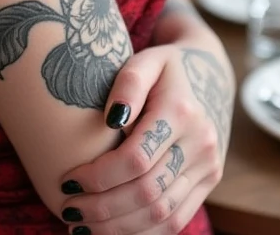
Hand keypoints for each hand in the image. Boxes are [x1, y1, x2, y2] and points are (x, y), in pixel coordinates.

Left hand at [58, 44, 231, 233]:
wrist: (211, 73)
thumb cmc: (166, 67)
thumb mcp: (146, 61)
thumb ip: (128, 83)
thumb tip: (111, 119)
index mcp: (181, 111)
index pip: (136, 159)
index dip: (99, 177)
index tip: (68, 180)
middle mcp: (200, 143)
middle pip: (147, 193)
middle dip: (103, 208)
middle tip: (70, 210)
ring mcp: (208, 166)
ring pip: (162, 214)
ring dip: (119, 228)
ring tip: (83, 227)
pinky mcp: (209, 181)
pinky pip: (177, 219)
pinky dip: (143, 232)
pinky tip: (113, 230)